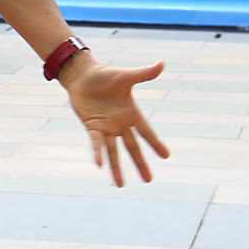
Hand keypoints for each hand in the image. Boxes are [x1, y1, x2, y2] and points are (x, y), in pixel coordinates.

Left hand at [57, 56, 169, 185]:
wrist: (83, 76)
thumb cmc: (105, 76)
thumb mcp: (125, 76)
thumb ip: (143, 74)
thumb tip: (162, 64)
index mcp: (131, 113)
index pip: (146, 131)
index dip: (155, 143)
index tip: (166, 155)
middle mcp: (120, 124)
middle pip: (132, 147)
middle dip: (140, 163)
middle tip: (149, 180)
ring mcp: (106, 127)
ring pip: (113, 151)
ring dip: (116, 167)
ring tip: (121, 185)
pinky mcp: (92, 127)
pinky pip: (96, 142)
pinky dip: (97, 152)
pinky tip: (99, 164)